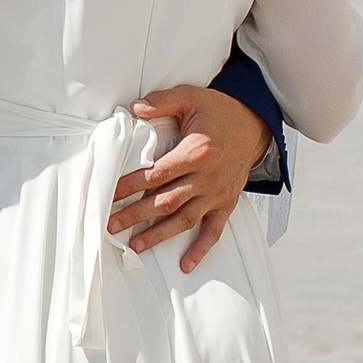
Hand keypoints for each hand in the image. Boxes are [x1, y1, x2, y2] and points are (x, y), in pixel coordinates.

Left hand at [111, 82, 268, 275]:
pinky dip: (201, 249)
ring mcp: (218, 193)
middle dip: (136, 214)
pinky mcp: (226, 203)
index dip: (130, 185)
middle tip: (111, 225)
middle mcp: (207, 177)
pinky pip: (214, 231)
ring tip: (135, 245)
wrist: (253, 126)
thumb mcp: (190, 97)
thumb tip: (135, 107)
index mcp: (196, 152)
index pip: (156, 174)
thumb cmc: (217, 111)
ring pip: (185, 219)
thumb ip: (162, 101)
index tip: (109, 194)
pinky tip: (186, 264)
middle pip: (166, 200)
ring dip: (159, 234)